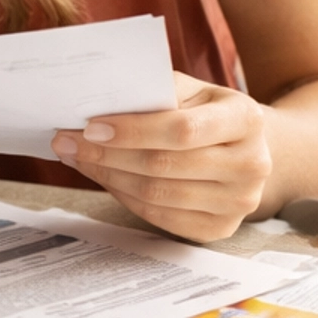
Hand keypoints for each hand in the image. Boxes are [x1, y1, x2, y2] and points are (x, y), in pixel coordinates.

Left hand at [50, 70, 272, 241]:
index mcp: (246, 119)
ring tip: (77, 158)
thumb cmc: (206, 112)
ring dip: (108, 176)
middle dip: (106, 154)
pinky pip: (160, 217)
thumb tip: (97, 100)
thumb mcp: (191, 90)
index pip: (181, 130)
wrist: (247, 147)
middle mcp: (251, 164)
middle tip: (65, 142)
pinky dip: (124, 197)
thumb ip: (154, 92)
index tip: (90, 126)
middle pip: (163, 165)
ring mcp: (240, 202)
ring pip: (157, 194)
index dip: (132, 131)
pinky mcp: (220, 228)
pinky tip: (104, 177)